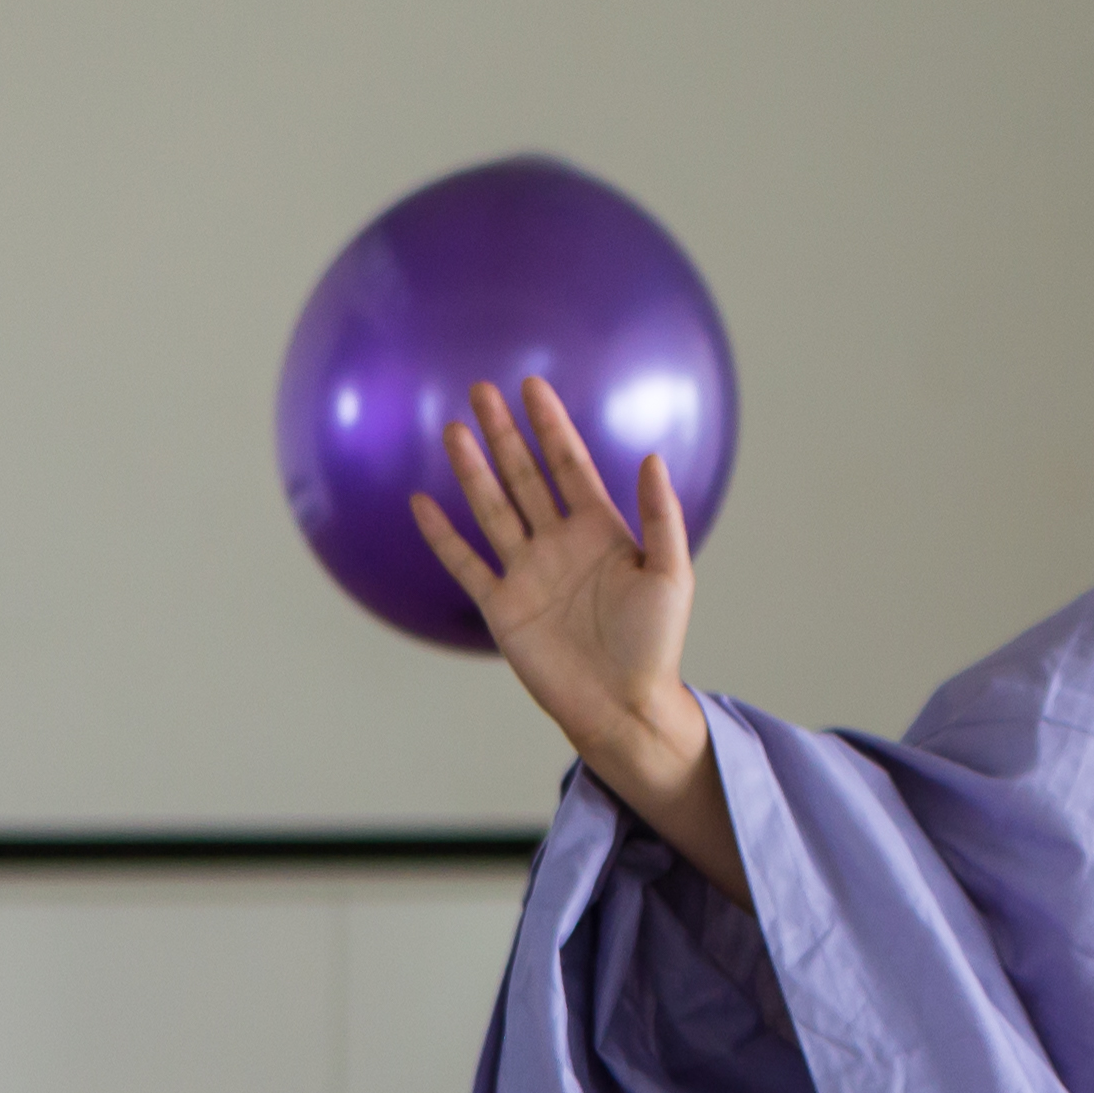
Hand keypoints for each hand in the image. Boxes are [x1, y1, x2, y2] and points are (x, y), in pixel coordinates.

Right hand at [411, 378, 741, 897]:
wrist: (623, 706)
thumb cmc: (656, 643)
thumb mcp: (670, 575)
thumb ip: (661, 516)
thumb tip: (651, 457)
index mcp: (602, 531)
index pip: (570, 465)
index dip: (551, 426)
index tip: (531, 386)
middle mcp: (560, 544)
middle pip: (525, 477)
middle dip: (504, 434)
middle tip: (480, 389)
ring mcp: (528, 573)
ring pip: (493, 509)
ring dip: (473, 471)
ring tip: (454, 430)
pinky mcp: (503, 606)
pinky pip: (466, 563)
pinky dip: (443, 535)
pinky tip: (423, 502)